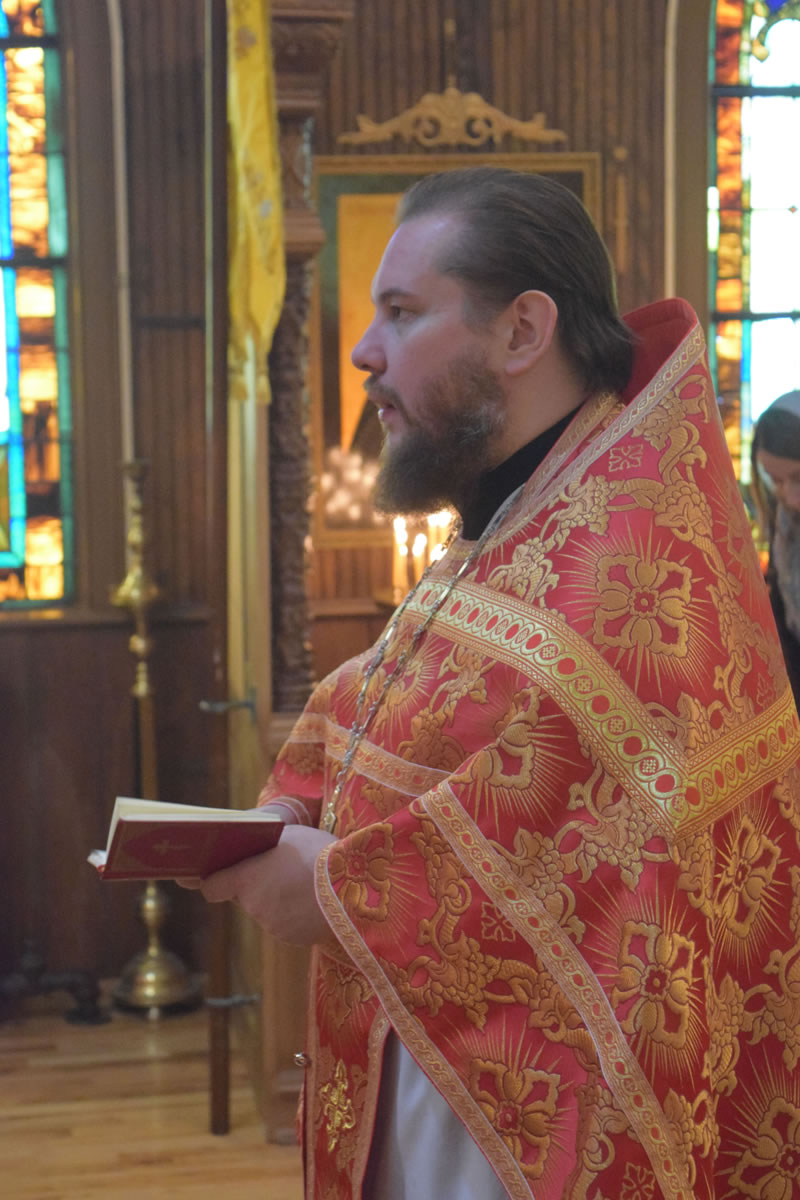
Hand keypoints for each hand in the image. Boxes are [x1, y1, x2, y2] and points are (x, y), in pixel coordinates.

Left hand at [178, 825, 336, 946]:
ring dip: (278, 900)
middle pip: (245, 897)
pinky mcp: (295, 939)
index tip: (210, 876)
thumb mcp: (288, 836)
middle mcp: (253, 906)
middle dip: (257, 886)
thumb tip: (255, 854)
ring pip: (268, 911)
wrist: (352, 889)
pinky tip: (316, 900)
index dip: (211, 881)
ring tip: (305, 882)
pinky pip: (288, 924)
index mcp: (246, 879)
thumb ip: (264, 847)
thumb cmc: (317, 853)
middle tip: (280, 870)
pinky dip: (296, 914)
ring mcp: (274, 926)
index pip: (211, 887)